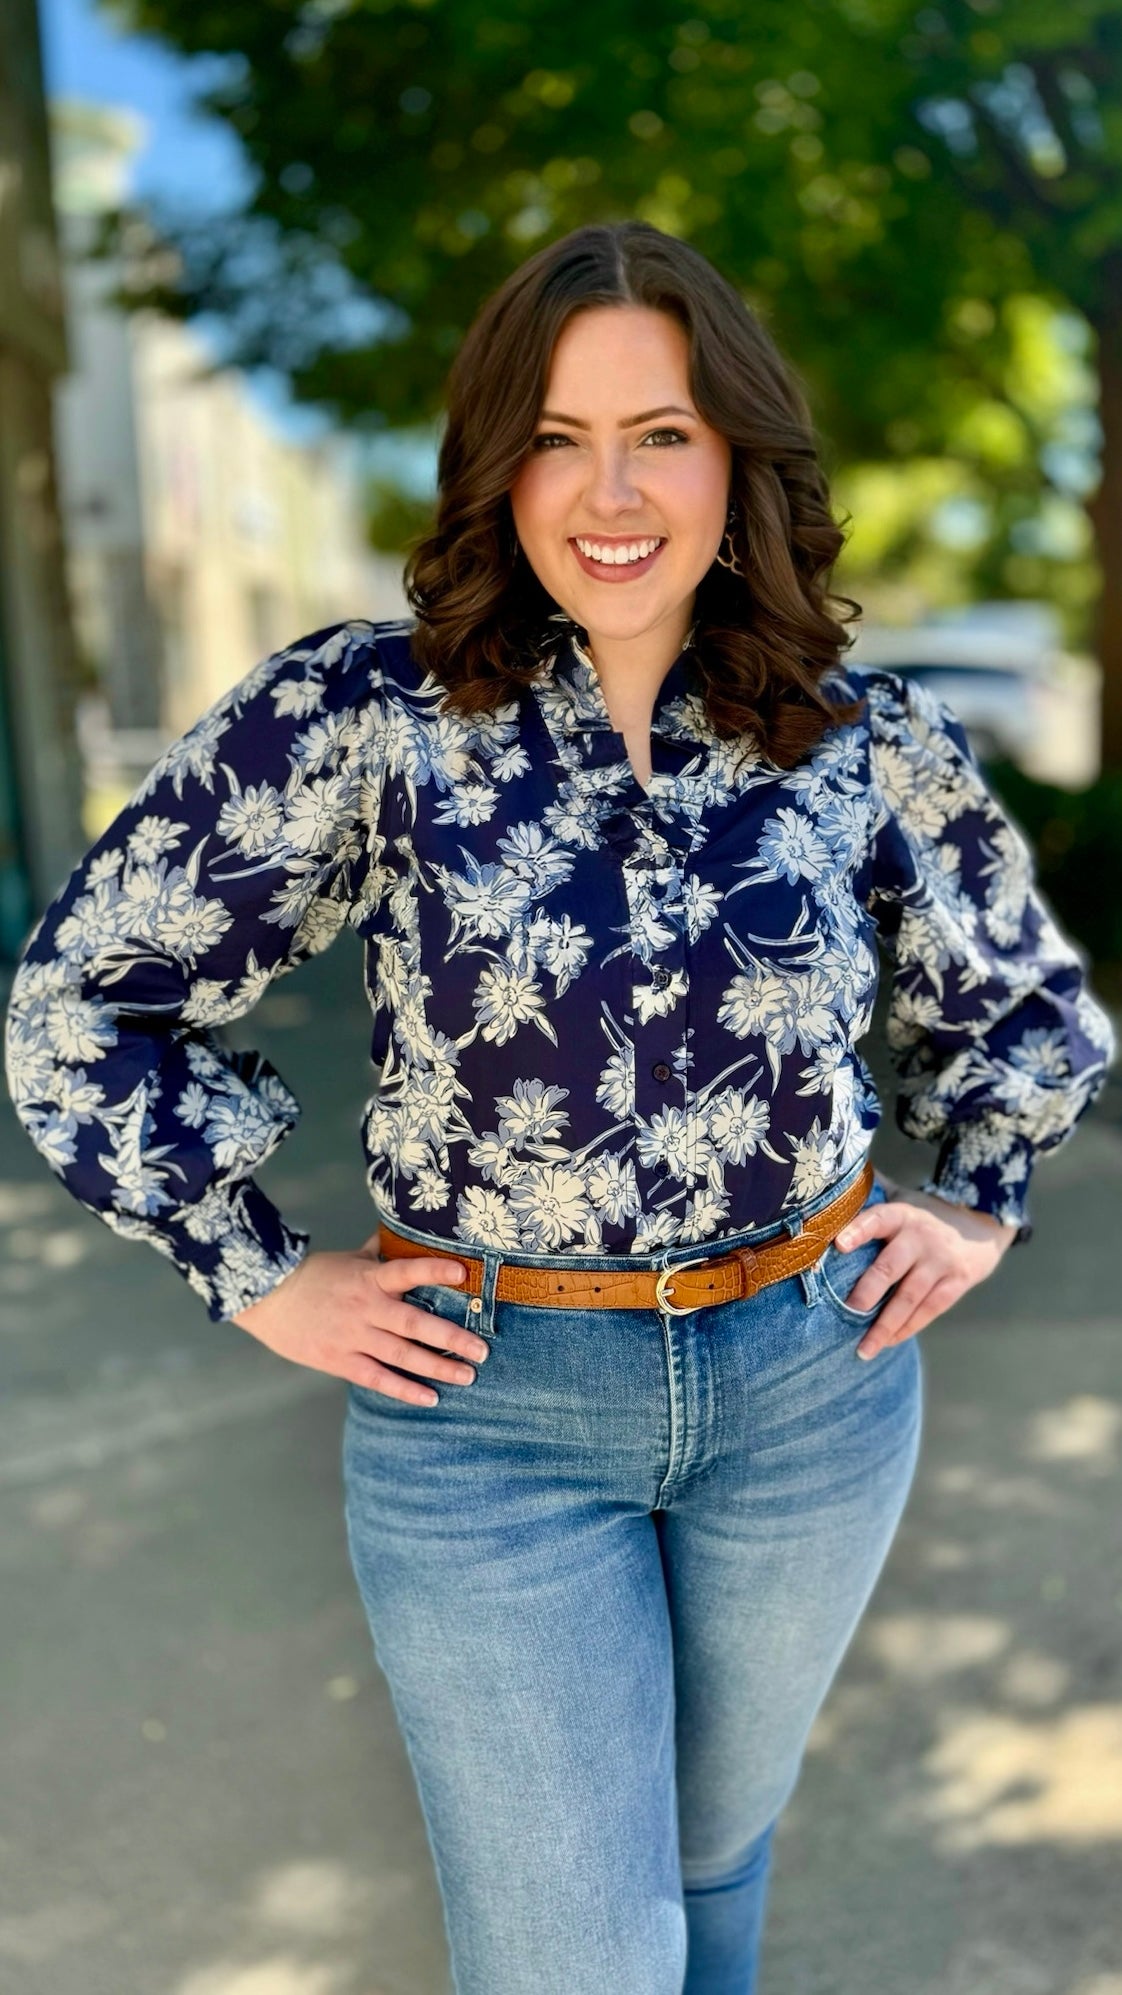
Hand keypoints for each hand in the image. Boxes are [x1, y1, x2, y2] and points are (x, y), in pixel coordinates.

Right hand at [230, 1243, 490, 1403]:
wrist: (268, 1299)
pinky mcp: (340, 1361)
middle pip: (414, 1324)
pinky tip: (430, 1397)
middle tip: (482, 1350)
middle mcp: (366, 1308)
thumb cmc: (313, 1276)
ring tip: (468, 1376)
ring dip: (438, 1367)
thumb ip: (379, 1252)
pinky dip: (405, 1389)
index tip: (463, 1272)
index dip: (434, 1269)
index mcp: (369, 1278)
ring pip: (402, 1355)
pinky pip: (378, 1379)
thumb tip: (403, 1234)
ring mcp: (353, 1337)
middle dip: (452, 1338)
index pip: (407, 1270)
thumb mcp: (349, 1258)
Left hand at [834, 1185, 1017, 1359]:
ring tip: (864, 1347)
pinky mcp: (957, 1282)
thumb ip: (873, 1193)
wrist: (981, 1226)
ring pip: (909, 1296)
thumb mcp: (903, 1198)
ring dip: (885, 1324)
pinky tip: (889, 1341)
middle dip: (867, 1291)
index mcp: (902, 1215)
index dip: (858, 1230)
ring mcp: (940, 1261)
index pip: (878, 1219)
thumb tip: (834, 1184)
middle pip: (890, 1266)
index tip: (839, 1244)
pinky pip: (930, 1309)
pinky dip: (908, 1328)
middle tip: (847, 1311)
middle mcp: (921, 1237)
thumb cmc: (925, 1218)